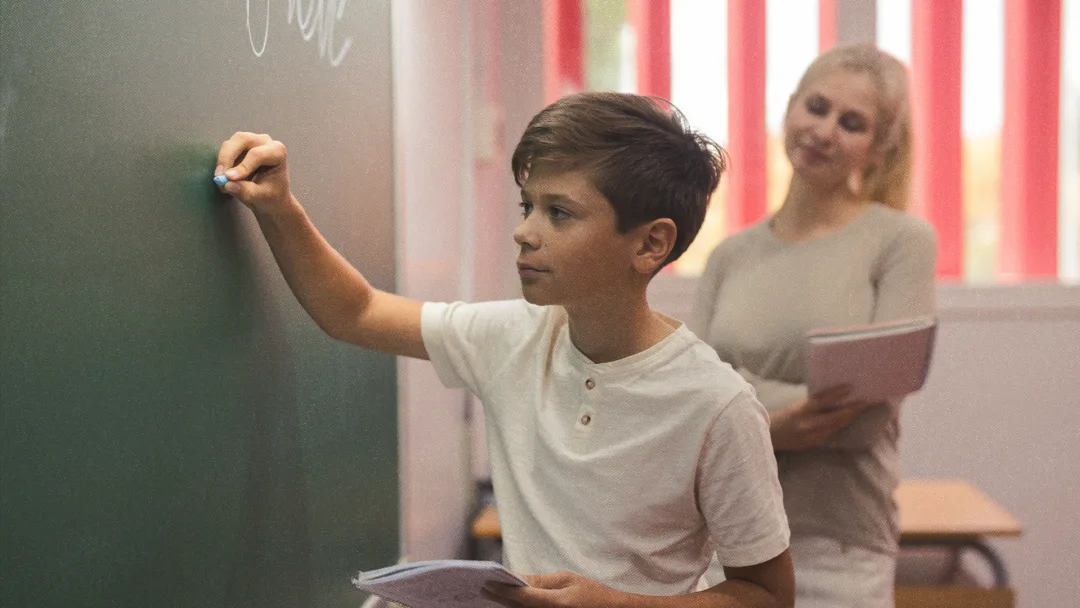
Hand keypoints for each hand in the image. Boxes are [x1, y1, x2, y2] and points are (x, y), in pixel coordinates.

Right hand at [215, 132, 292, 211]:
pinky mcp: (239, 146)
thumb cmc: (271, 196)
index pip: (257, 154)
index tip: (230, 179)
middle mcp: (265, 141)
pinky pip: (225, 152)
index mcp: (277, 151)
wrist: (270, 197)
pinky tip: (224, 180)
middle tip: (219, 175)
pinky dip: (222, 165)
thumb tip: (227, 184)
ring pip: (230, 144)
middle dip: (227, 157)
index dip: (242, 166)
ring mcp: (251, 141)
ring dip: (223, 162)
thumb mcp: (260, 198)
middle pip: (241, 139)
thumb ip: (246, 191)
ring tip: (222, 181)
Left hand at [483, 571, 625, 607]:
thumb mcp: (567, 580)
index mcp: (556, 603)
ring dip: (505, 604)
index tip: (486, 582)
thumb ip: (541, 581)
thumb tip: (518, 578)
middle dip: (499, 598)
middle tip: (481, 588)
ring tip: (490, 594)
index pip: (522, 596)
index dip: (503, 589)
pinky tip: (507, 602)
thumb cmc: (589, 593)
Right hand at [769, 385, 868, 450]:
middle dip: (851, 409)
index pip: (823, 400)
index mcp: (801, 410)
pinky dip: (839, 427)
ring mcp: (811, 436)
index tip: (850, 388)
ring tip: (858, 411)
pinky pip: (830, 434)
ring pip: (835, 427)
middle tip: (863, 402)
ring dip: (848, 418)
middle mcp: (808, 424)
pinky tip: (846, 422)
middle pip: (835, 416)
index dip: (837, 394)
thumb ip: (811, 404)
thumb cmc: (781, 418)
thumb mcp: (795, 407)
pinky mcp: (812, 444)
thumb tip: (831, 397)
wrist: (769, 437)